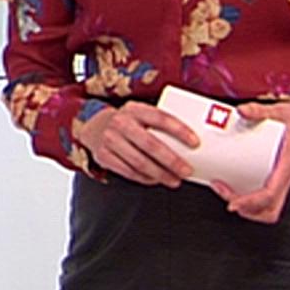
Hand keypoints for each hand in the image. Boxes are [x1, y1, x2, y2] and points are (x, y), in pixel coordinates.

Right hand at [79, 102, 198, 187]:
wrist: (94, 126)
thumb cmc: (127, 122)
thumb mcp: (140, 114)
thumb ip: (158, 124)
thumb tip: (191, 143)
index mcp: (135, 109)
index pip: (161, 118)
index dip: (179, 130)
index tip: (195, 143)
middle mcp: (121, 122)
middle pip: (151, 145)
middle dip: (172, 161)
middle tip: (187, 170)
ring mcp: (110, 139)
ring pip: (140, 162)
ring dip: (161, 174)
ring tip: (174, 180)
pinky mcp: (103, 156)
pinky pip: (129, 172)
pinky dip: (145, 179)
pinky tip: (156, 180)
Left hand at [211, 98, 289, 223]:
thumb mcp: (281, 110)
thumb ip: (260, 111)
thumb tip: (242, 111)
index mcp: (287, 163)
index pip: (271, 193)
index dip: (251, 202)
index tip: (233, 203)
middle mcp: (285, 176)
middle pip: (269, 210)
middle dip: (246, 209)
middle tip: (224, 192)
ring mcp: (282, 180)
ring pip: (269, 208)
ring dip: (248, 209)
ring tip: (226, 192)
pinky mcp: (278, 178)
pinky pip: (266, 199)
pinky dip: (251, 201)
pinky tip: (235, 188)